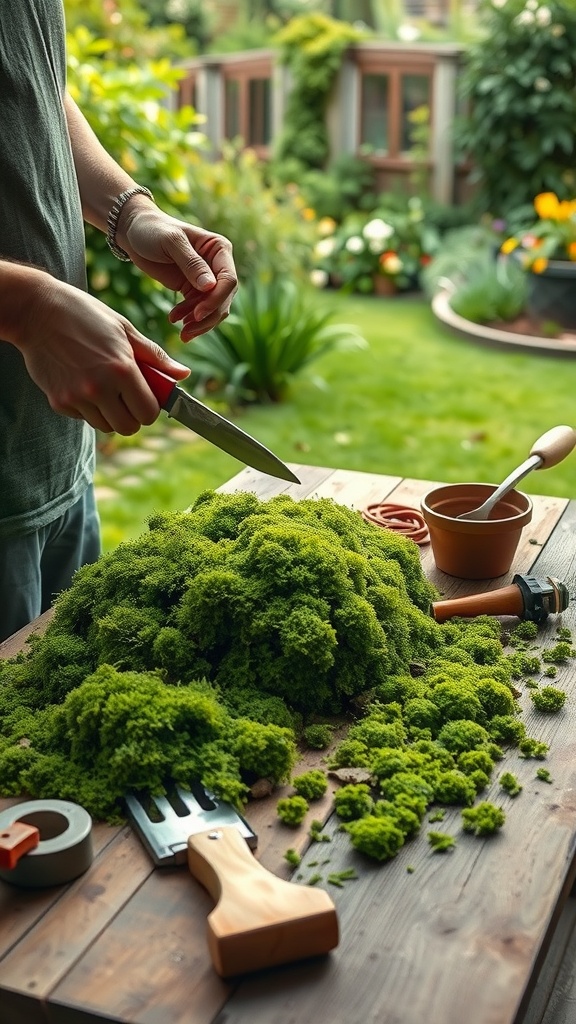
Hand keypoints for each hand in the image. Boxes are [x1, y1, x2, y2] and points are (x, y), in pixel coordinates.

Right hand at [14, 274, 189, 434]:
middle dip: (132, 415)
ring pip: (105, 426)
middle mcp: (100, 388)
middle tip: (126, 396)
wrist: (37, 311)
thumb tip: (183, 374)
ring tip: (102, 386)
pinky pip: (83, 418)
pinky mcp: (58, 402)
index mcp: (122, 369)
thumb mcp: (124, 330)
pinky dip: (86, 408)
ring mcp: (77, 398)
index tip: (145, 396)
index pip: (149, 412)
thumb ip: (155, 357)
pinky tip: (80, 382)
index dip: (150, 407)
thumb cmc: (85, 315)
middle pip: (129, 427)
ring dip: (109, 413)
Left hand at [121, 206, 237, 339]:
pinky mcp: (192, 289)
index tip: (198, 313)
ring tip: (181, 332)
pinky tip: (174, 319)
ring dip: (199, 323)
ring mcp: (206, 279)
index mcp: (219, 248)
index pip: (229, 279)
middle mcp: (217, 265)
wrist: (134, 232)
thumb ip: (191, 263)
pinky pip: (198, 310)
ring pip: (213, 308)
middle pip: (224, 298)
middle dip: (208, 317)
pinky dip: (188, 318)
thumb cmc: (153, 229)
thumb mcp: (171, 242)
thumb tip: (210, 286)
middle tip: (187, 330)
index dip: (216, 299)